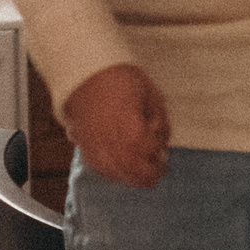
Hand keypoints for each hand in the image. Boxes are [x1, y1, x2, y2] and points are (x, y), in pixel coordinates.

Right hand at [65, 61, 171, 187]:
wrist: (87, 72)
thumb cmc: (123, 81)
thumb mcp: (152, 98)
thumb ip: (161, 125)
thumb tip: (163, 147)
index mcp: (134, 133)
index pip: (151, 160)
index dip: (160, 164)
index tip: (165, 163)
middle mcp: (113, 146)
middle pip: (134, 174)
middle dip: (148, 177)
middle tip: (157, 172)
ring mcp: (96, 148)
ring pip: (116, 175)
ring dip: (131, 177)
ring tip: (140, 172)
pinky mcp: (84, 147)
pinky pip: (100, 167)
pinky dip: (113, 172)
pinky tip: (121, 167)